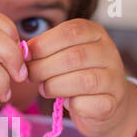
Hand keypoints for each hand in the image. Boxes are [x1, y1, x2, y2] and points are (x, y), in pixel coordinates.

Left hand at [26, 19, 136, 136]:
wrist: (107, 105)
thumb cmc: (77, 76)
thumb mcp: (63, 55)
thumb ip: (46, 50)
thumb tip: (23, 51)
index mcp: (95, 34)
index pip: (70, 32)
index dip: (43, 45)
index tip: (26, 57)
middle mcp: (108, 53)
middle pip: (73, 57)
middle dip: (43, 68)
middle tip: (30, 76)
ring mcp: (113, 79)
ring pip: (82, 81)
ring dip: (54, 86)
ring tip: (45, 89)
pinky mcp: (110, 104)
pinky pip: (87, 104)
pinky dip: (71, 105)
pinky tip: (67, 103)